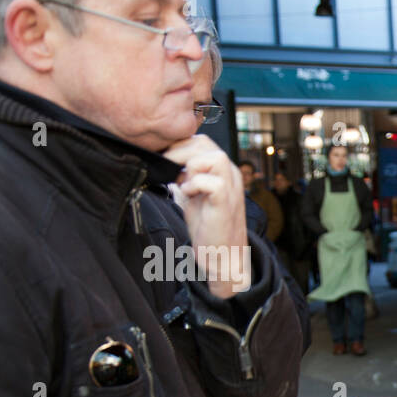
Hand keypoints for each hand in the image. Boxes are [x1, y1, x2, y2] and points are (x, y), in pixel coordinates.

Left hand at [164, 136, 251, 298]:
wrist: (222, 254)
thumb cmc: (208, 226)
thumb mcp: (193, 193)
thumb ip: (186, 175)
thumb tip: (165, 159)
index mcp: (223, 171)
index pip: (201, 141)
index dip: (179, 146)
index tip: (166, 162)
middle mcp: (231, 175)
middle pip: (205, 143)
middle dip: (179, 153)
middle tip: (168, 171)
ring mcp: (231, 188)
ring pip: (213, 157)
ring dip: (190, 167)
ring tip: (183, 184)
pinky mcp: (226, 202)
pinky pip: (210, 181)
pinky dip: (194, 185)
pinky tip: (189, 195)